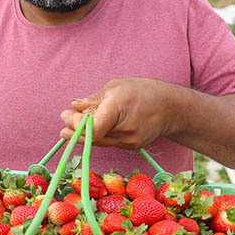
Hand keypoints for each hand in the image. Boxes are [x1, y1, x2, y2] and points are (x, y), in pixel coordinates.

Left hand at [59, 78, 175, 148]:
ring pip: (99, 141)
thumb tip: (74, 106)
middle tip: (63, 119)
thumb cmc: (142, 92)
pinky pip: (108, 142)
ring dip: (83, 134)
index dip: (76, 125)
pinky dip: (97, 136)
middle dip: (75, 128)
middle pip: (93, 135)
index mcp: (120, 107)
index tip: (65, 115)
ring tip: (69, 127)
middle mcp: (125, 128)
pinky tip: (89, 129)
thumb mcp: (116, 87)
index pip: (93, 126)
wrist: (171, 108)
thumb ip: (94, 99)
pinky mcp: (131, 146)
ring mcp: (129, 141)